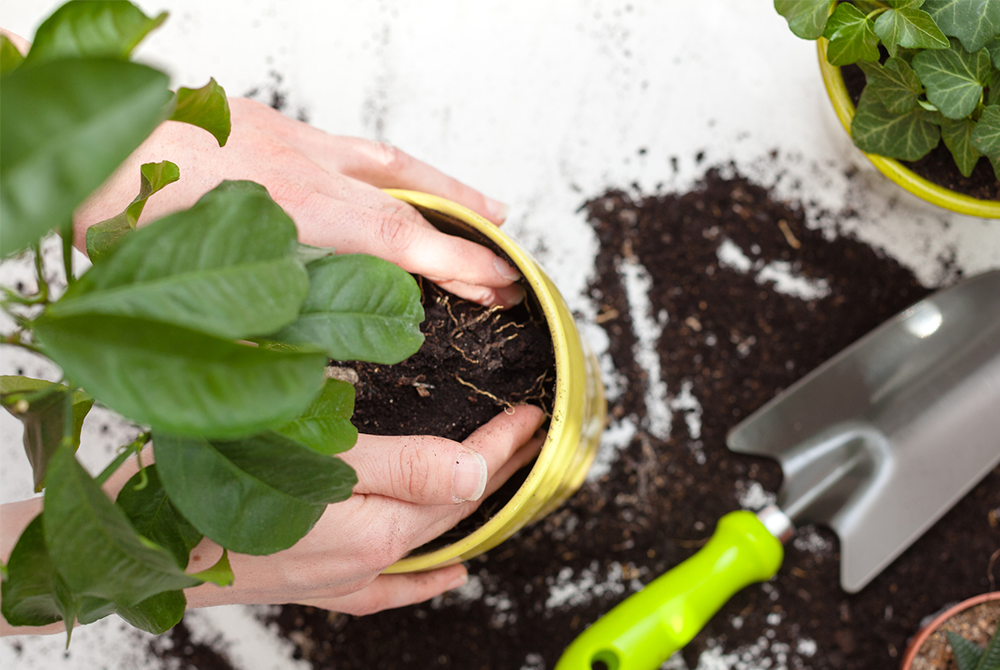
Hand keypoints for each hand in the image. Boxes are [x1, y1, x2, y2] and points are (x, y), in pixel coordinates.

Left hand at [74, 97, 523, 307]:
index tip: (504, 286)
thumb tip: (308, 381)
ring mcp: (294, 144)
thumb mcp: (190, 295)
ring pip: (389, 164)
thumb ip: (261, 339)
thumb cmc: (128, 209)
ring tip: (486, 207)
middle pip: (410, 204)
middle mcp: (310, 176)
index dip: (462, 267)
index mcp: (300, 220)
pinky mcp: (271, 124)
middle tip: (508, 258)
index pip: (405, 245)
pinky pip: (349, 143)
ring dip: (443, 187)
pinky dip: (385, 162)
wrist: (92, 134)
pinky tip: (389, 172)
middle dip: (467, 233)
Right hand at [182, 405, 545, 614]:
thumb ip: (405, 470)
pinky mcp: (313, 581)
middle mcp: (365, 559)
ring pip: (425, 539)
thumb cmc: (209, 488)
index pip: (460, 479)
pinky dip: (423, 576)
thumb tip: (477, 478)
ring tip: (498, 485)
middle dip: (495, 471)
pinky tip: (446, 574)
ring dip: (465, 509)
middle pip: (450, 510)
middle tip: (528, 441)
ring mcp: (339, 575)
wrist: (133, 543)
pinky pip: (389, 584)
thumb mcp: (315, 458)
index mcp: (374, 527)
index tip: (533, 417)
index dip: (501, 444)